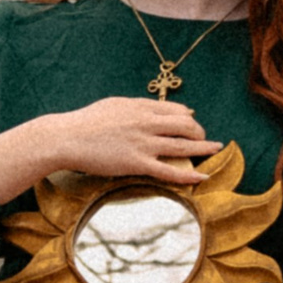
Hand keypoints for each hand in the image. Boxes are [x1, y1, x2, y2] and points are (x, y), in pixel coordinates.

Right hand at [0, 98, 213, 207]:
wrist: (66, 137)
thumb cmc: (86, 122)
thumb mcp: (114, 105)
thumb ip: (138, 107)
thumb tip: (160, 108)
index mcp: (140, 107)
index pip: (176, 110)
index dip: (189, 117)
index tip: (193, 124)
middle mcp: (146, 122)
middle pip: (186, 125)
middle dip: (200, 132)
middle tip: (205, 140)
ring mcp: (143, 143)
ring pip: (183, 145)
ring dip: (203, 148)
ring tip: (215, 150)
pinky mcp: (137, 163)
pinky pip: (170, 170)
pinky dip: (189, 174)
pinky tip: (202, 177)